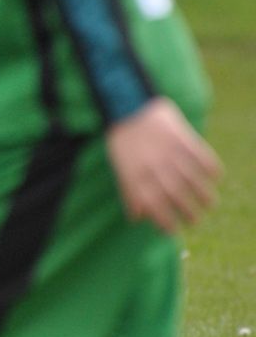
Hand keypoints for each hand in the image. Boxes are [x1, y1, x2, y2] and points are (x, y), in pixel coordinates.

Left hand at [108, 98, 220, 232]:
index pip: (152, 204)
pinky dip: (211, 168)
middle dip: (187, 212)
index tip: (173, 232)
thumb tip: (136, 219)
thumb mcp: (120, 166)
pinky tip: (215, 177)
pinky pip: (202, 156)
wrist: (128, 104)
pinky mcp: (182, 136)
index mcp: (135, 173)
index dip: (164, 220)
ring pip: (192, 178)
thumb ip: (129, 192)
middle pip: (175, 194)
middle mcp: (153, 165)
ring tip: (209, 204)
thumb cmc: (123, 140)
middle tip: (195, 221)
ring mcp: (169, 151)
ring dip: (204, 195)